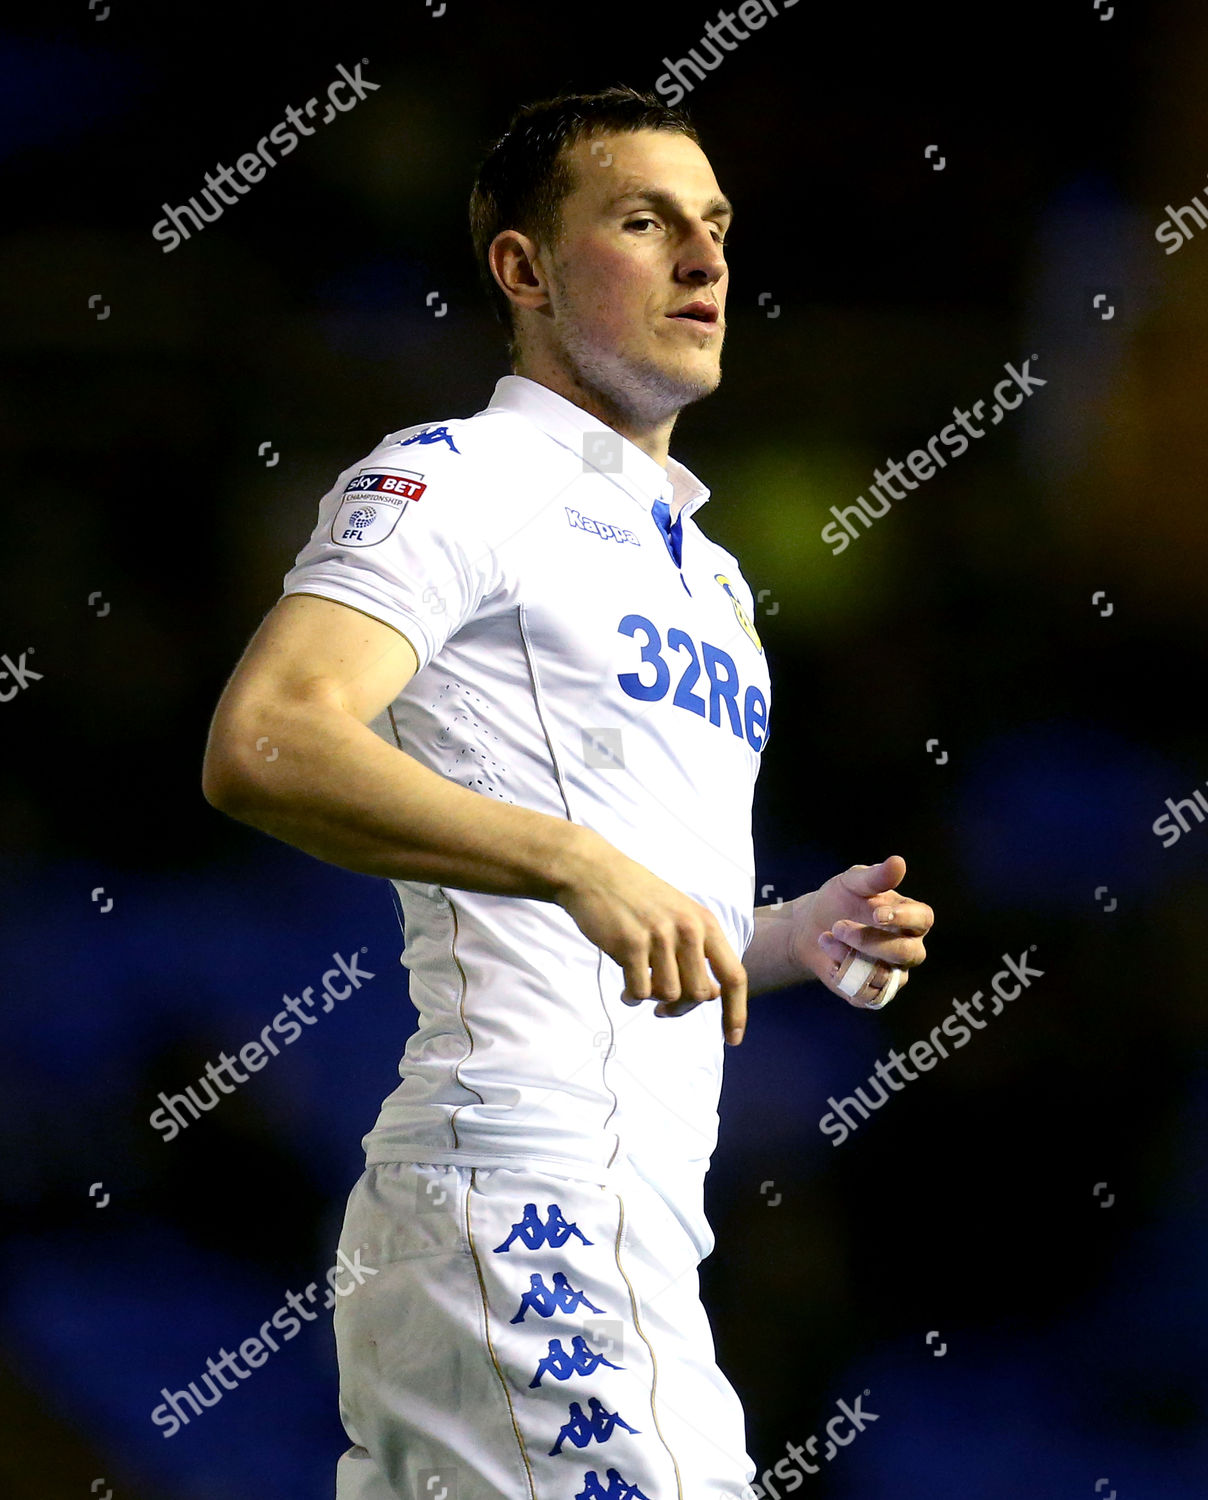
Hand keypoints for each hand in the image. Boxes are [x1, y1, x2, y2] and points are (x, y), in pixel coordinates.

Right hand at [552, 830, 747, 1043]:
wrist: (594, 873)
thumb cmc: (638, 898)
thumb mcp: (679, 915)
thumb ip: (698, 950)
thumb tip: (712, 995)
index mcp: (705, 923)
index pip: (734, 976)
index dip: (736, 1011)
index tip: (733, 1039)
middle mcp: (688, 930)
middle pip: (700, 994)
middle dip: (682, 1009)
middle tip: (663, 1008)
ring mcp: (660, 937)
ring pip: (670, 995)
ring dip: (653, 1000)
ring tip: (638, 989)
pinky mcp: (630, 945)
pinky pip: (640, 991)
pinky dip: (632, 997)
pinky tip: (624, 989)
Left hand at [792, 855, 932, 1008]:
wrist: (810, 928)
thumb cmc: (839, 901)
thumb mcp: (853, 883)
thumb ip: (875, 877)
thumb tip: (898, 862)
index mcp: (911, 918)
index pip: (922, 919)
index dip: (903, 918)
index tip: (876, 913)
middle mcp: (909, 948)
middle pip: (906, 953)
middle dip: (869, 941)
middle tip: (838, 926)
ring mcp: (893, 973)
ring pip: (883, 976)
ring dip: (849, 957)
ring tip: (826, 939)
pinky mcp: (874, 993)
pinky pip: (867, 996)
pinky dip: (844, 978)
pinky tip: (829, 962)